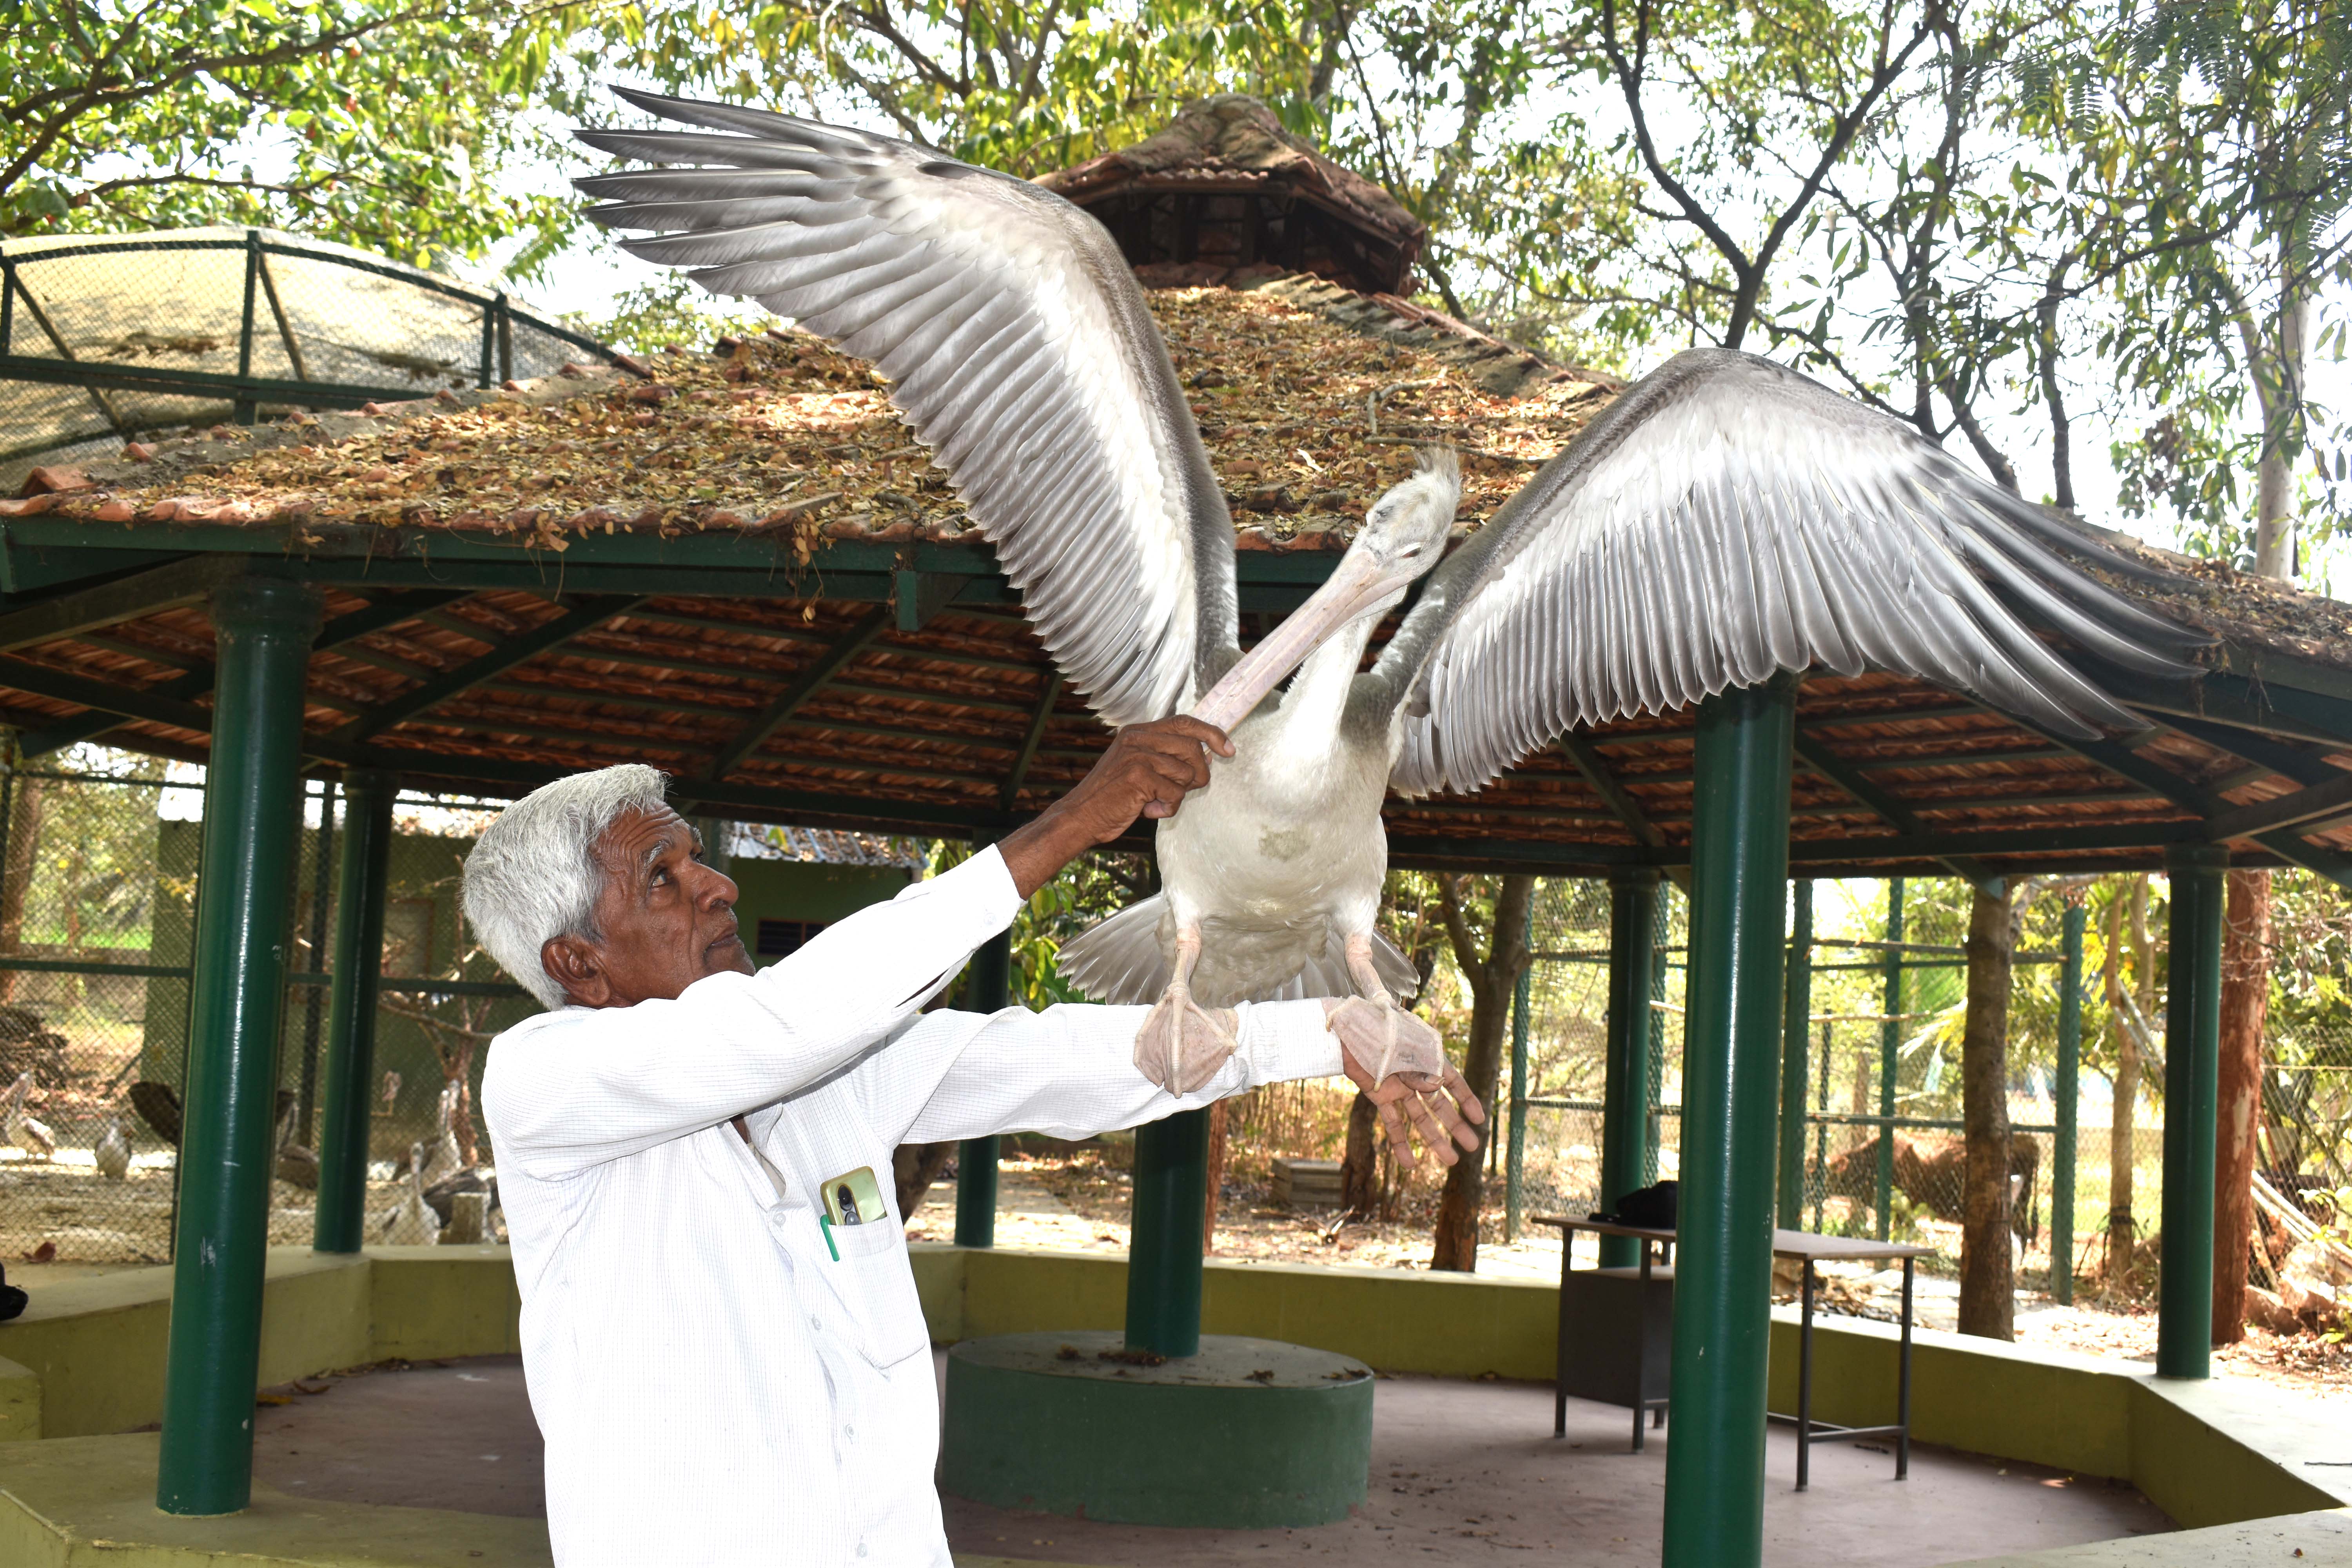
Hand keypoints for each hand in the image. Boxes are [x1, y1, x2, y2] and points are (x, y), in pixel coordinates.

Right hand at [999, 716, 1232, 895]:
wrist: (1081, 817)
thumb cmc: (1113, 798)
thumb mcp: (1139, 769)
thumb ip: (1167, 758)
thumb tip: (1208, 756)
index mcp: (1138, 732)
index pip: (1184, 722)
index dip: (1211, 733)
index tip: (1228, 749)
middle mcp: (1137, 737)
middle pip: (1192, 747)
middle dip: (1199, 774)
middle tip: (1186, 790)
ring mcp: (1137, 754)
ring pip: (1186, 772)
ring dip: (1178, 794)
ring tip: (1156, 801)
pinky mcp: (1138, 775)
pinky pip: (1175, 793)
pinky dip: (1168, 808)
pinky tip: (1149, 810)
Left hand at [1326, 997, 1485, 1168]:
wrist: (1345, 1025)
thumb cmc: (1377, 1027)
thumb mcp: (1402, 1046)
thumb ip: (1418, 1069)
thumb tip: (1436, 1088)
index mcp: (1427, 1056)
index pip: (1452, 1081)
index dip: (1466, 1100)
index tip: (1479, 1119)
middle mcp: (1415, 1074)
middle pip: (1439, 1105)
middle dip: (1455, 1126)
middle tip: (1472, 1146)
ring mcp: (1397, 1086)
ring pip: (1419, 1118)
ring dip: (1434, 1139)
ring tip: (1451, 1161)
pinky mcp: (1379, 1096)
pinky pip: (1392, 1122)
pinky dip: (1400, 1143)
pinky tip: (1409, 1164)